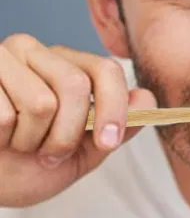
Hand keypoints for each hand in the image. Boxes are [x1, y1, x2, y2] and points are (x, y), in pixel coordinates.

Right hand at [0, 33, 155, 207]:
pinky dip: (4, 137)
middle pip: (75, 86)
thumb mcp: (84, 153)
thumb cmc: (31, 165)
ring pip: (41, 102)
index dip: (113, 108)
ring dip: (33, 140)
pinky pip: (4, 114)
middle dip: (68, 134)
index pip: (106, 70)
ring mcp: (0, 58)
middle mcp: (34, 51)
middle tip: (50, 154)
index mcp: (67, 65)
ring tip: (19, 144)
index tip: (108, 143)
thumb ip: (117, 128)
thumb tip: (147, 98)